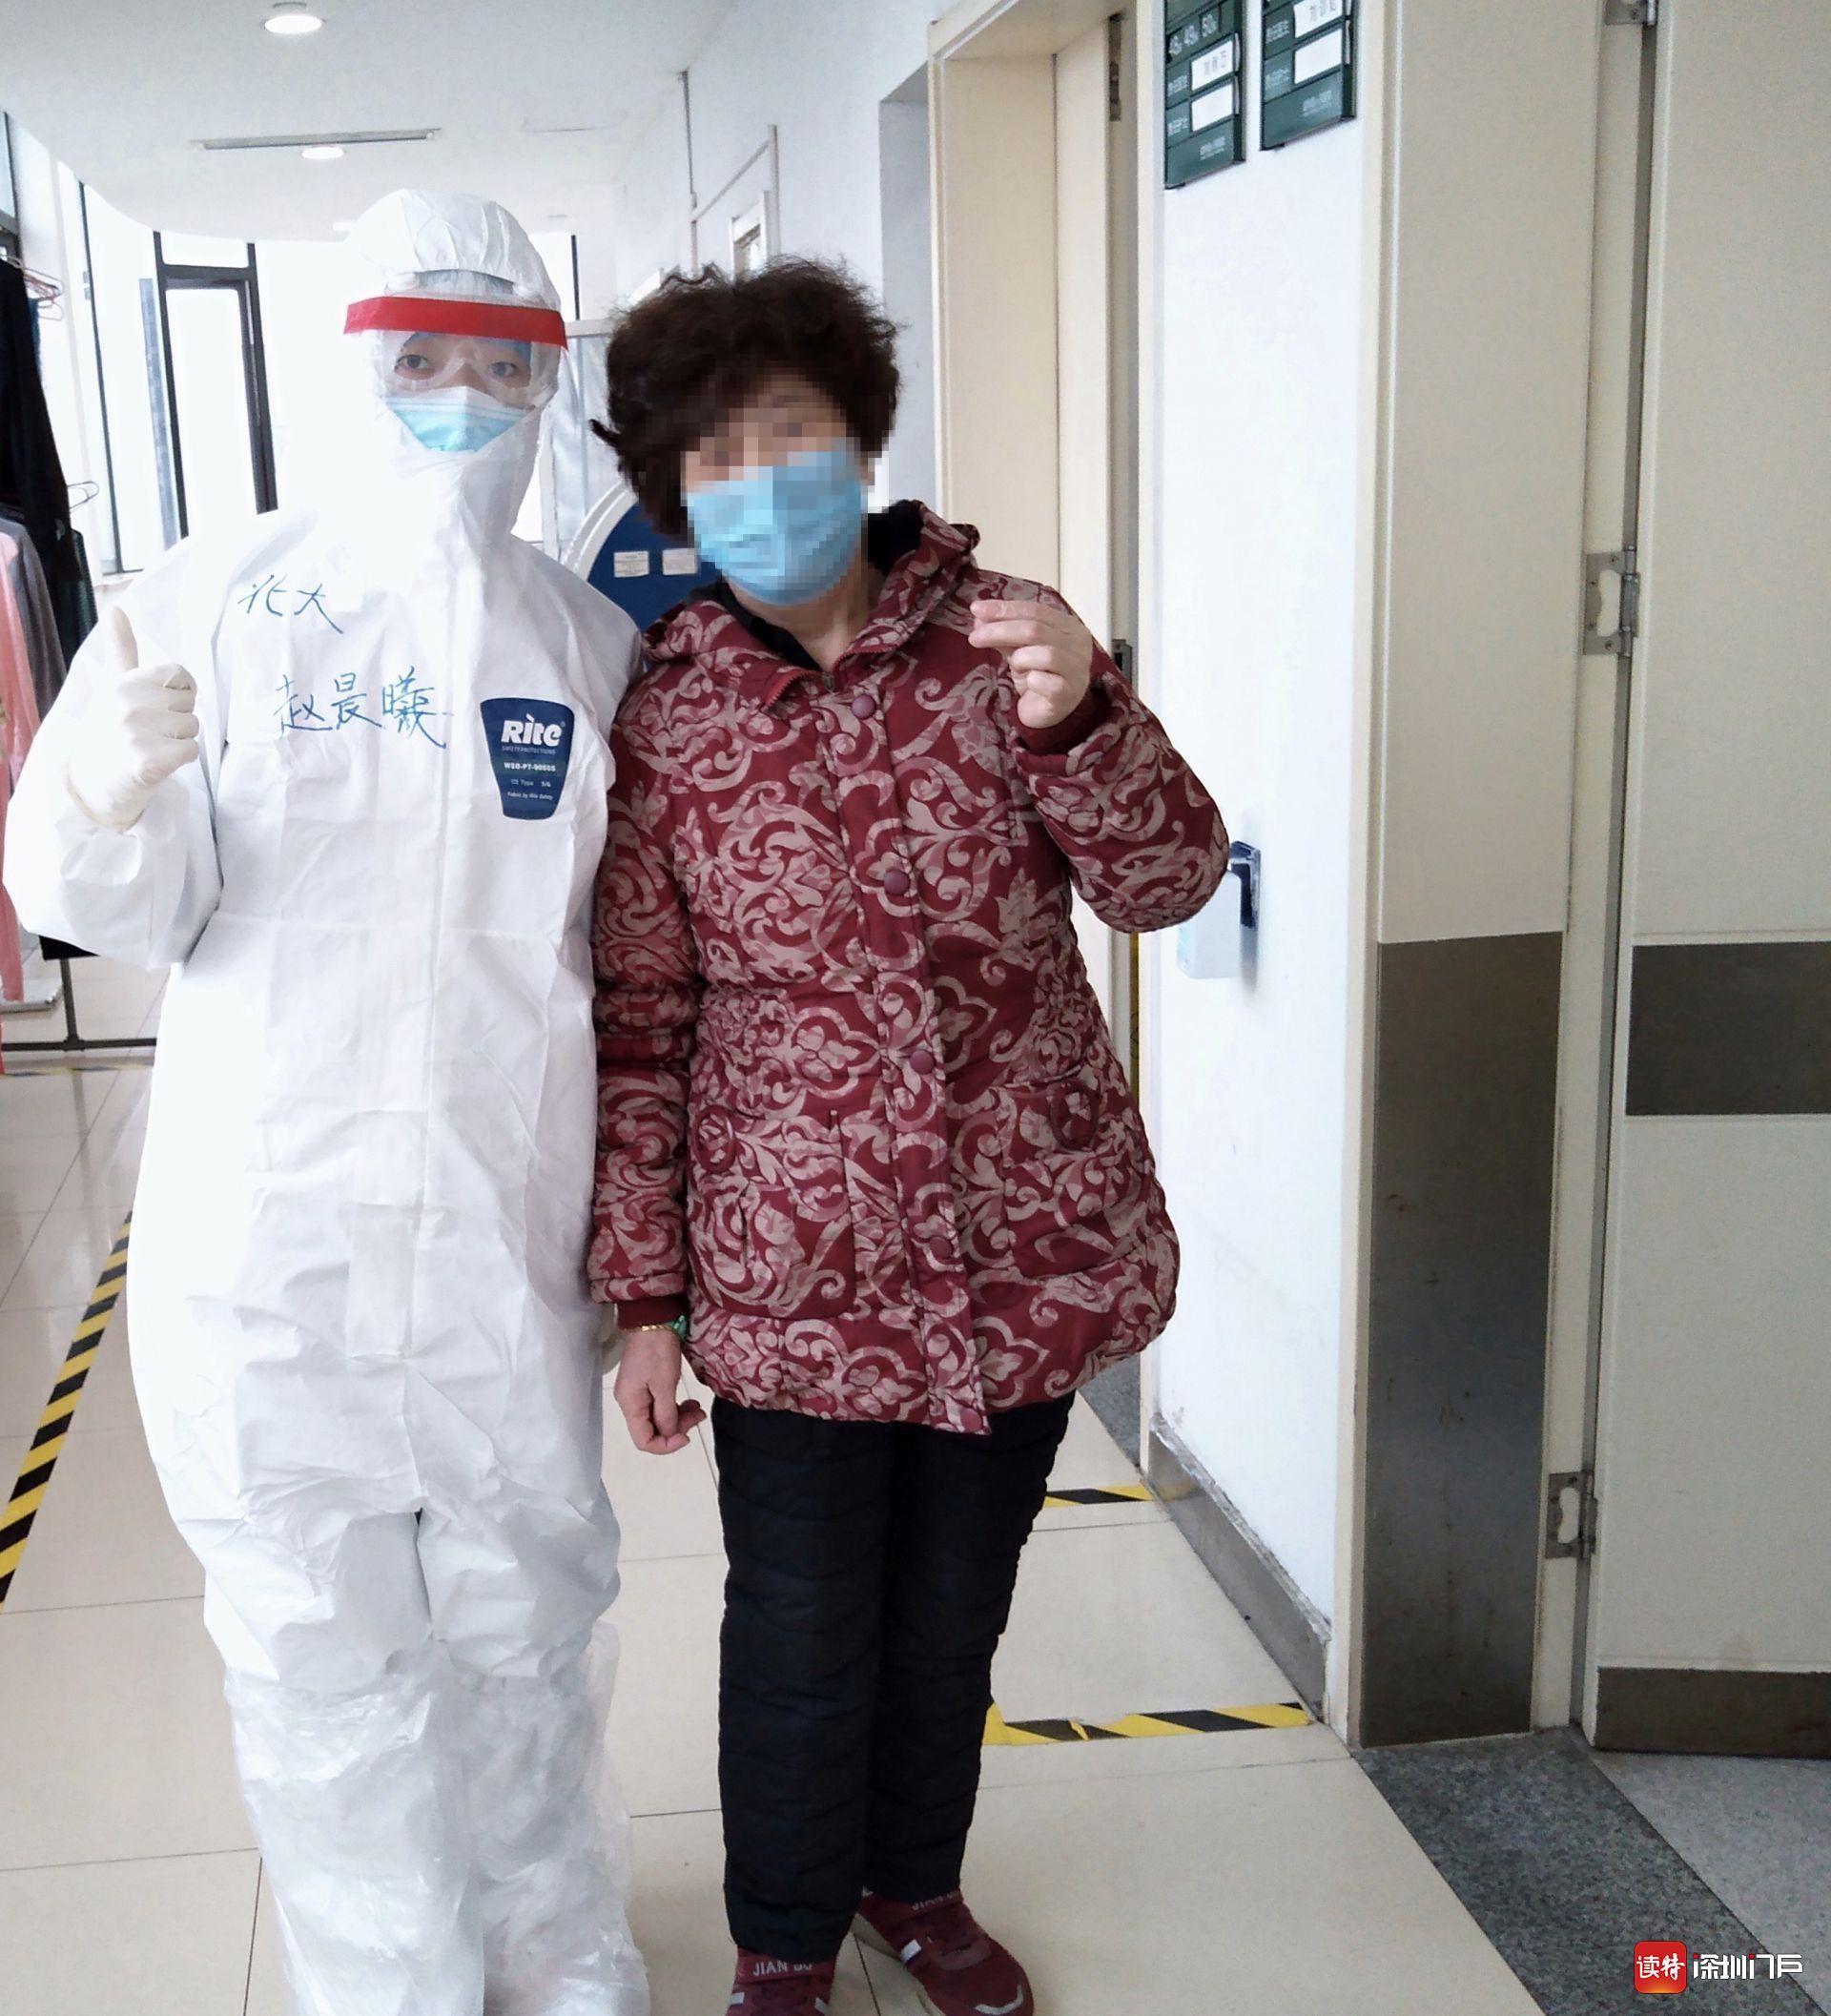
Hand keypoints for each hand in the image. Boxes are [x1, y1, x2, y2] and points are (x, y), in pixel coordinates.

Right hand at [66, 606, 200, 830]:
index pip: (181, 676)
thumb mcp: (113, 686)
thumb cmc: (111, 729)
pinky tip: (157, 763)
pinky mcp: (147, 763)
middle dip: (178, 720)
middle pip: (189, 705)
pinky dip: (180, 760)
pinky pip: (191, 751)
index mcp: (123, 683)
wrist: (93, 781)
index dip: (180, 693)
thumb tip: (117, 609)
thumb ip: (121, 649)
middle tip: (150, 733)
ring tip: (151, 747)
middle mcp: (127, 704)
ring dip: (179, 741)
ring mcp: (135, 734)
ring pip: (193, 728)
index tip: (158, 706)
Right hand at [612, 1327, 706, 1454]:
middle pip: (653, 1430)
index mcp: (630, 1405)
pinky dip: (676, 1407)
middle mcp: (630, 1403)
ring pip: (659, 1418)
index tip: (688, 1436)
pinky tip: (690, 1402)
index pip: (644, 1441)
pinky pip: (661, 1405)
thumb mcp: (665, 1384)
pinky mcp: (647, 1385)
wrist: (653, 1320)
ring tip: (698, 1409)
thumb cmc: (657, 1351)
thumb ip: (666, 1414)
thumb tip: (670, 1434)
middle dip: (677, 1428)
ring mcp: (638, 1394)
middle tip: (698, 1416)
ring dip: (680, 1418)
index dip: (666, 1445)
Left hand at [969, 595, 1094, 730]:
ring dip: (1021, 658)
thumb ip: (1004, 632)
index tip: (976, 609)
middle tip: (974, 637)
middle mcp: (1078, 645)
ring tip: (1015, 667)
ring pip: (1046, 654)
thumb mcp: (1019, 649)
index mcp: (1068, 626)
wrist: (1048, 712)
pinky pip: (1048, 683)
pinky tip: (1030, 683)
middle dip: (1000, 630)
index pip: (1035, 610)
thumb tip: (979, 615)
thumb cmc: (1038, 675)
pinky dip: (1033, 681)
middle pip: (1036, 629)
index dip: (1005, 609)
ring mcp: (1077, 670)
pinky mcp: (1069, 694)